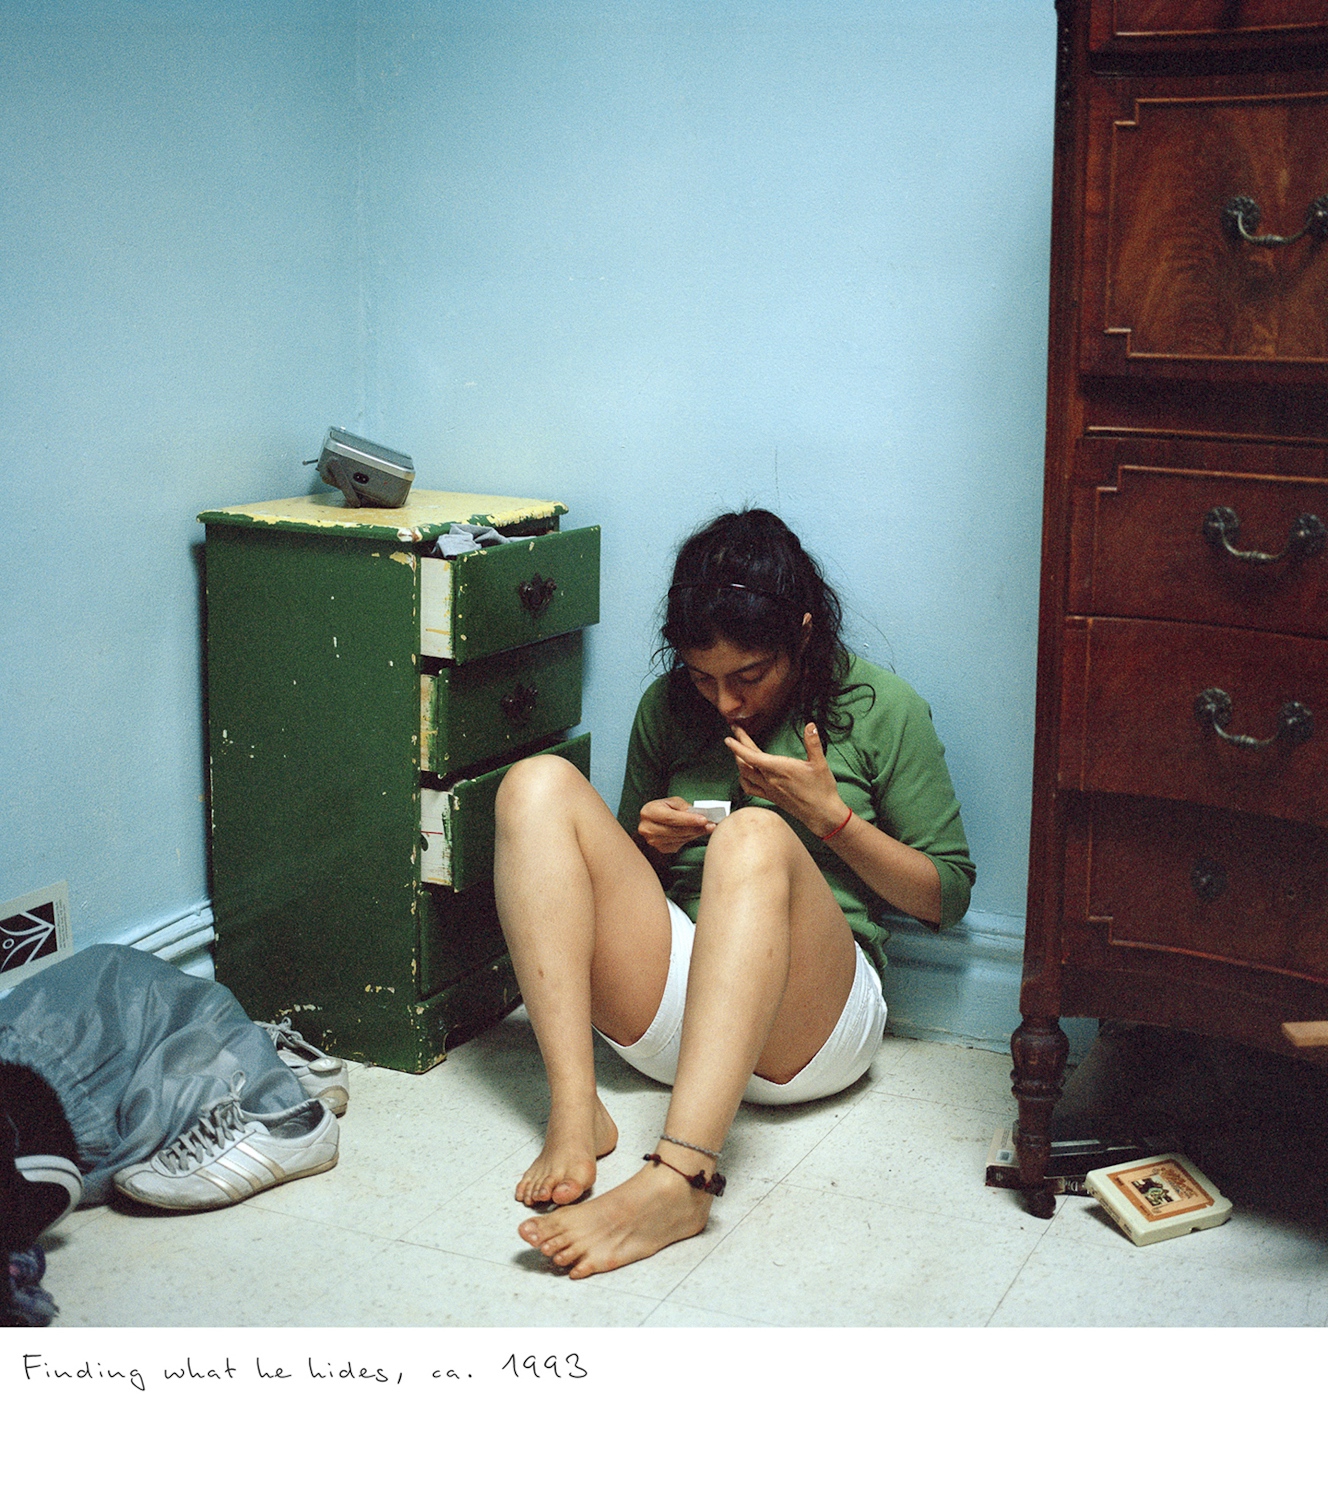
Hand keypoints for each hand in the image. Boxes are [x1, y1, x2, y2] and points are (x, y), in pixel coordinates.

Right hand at [638, 796, 715, 854]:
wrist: (653, 820)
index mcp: (649, 812)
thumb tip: (700, 815)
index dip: (688, 820)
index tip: (704, 820)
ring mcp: (653, 841)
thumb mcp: (673, 802)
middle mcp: (647, 828)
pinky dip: (690, 838)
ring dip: (695, 834)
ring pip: (679, 839)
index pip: (671, 818)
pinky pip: (679, 844)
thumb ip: (684, 807)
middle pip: (676, 830)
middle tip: (711, 825)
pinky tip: (696, 833)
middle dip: (695, 828)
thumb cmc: (665, 808)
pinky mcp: (660, 849)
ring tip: (708, 828)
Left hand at [724, 723, 848, 838]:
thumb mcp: (820, 763)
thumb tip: (810, 725)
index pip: (751, 756)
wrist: (821, 814)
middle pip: (745, 763)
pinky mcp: (771, 797)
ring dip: (738, 762)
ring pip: (745, 775)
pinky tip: (744, 775)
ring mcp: (769, 790)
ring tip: (737, 751)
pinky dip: (744, 779)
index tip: (730, 736)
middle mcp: (770, 780)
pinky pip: (750, 788)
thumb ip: (813, 743)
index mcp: (779, 768)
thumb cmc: (821, 789)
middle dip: (737, 748)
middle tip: (734, 734)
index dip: (738, 746)